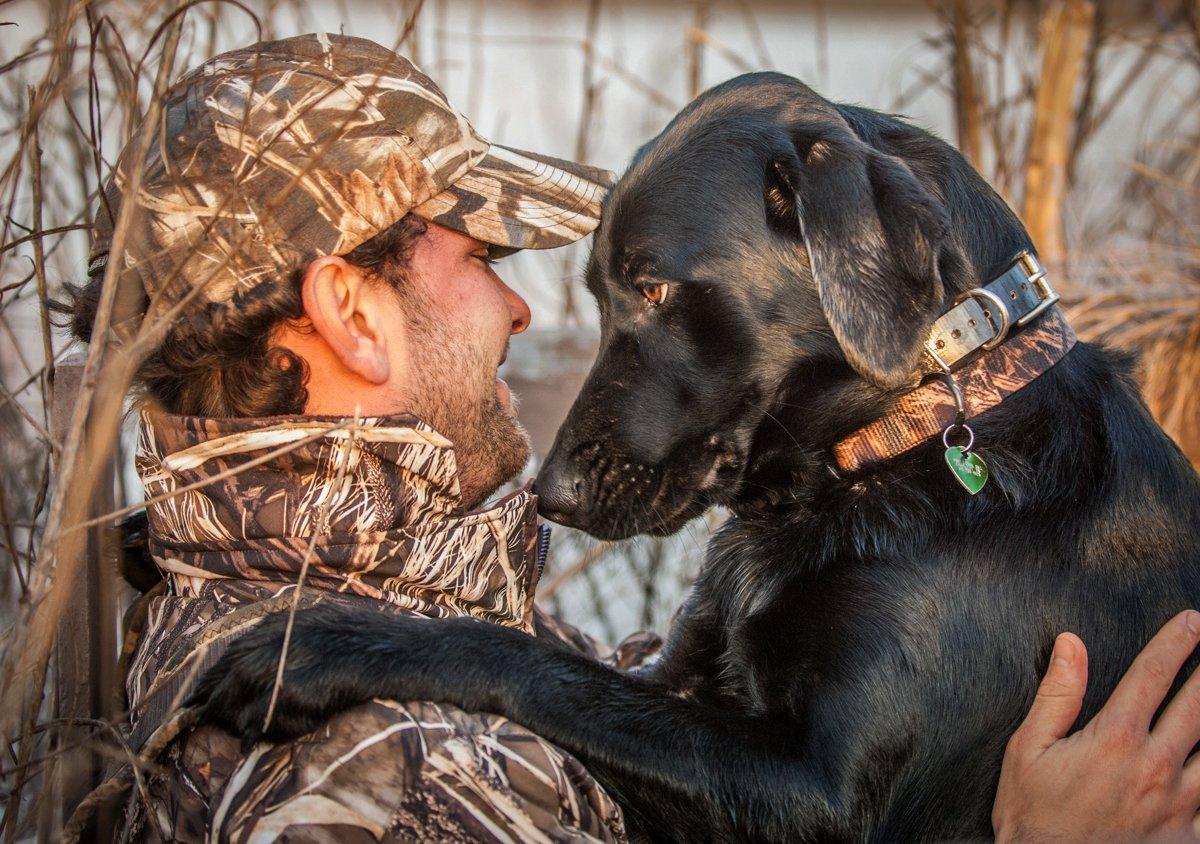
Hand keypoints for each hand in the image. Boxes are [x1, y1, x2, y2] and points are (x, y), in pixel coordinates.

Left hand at [189, 603, 431, 748]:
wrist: (418, 653)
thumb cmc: (384, 646)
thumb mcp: (335, 632)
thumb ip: (301, 646)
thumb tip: (262, 676)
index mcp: (294, 616)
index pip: (239, 646)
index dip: (216, 674)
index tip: (198, 696)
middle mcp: (290, 629)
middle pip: (234, 665)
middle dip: (214, 696)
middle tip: (197, 719)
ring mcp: (298, 652)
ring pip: (246, 688)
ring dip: (235, 715)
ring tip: (232, 733)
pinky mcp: (307, 679)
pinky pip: (270, 709)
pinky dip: (263, 726)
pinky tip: (260, 739)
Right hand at [993, 610, 1199, 841]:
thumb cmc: (1033, 817)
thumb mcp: (1027, 749)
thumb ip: (1057, 695)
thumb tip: (1070, 645)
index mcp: (1115, 740)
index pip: (1153, 676)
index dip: (1175, 643)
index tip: (1191, 620)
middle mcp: (1155, 767)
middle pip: (1199, 706)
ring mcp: (1179, 804)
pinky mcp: (1188, 836)